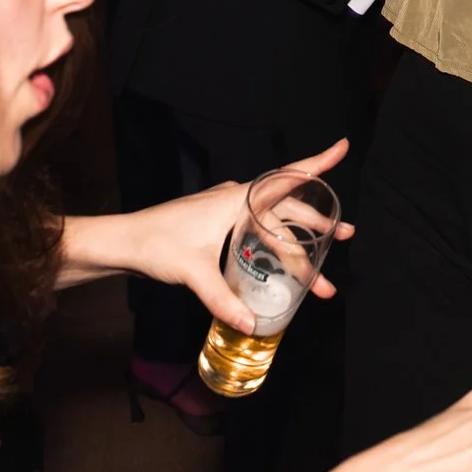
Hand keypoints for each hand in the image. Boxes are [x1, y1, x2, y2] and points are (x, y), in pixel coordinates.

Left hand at [120, 140, 354, 330]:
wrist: (125, 241)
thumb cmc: (156, 244)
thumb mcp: (193, 272)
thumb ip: (223, 300)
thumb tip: (251, 325)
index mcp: (235, 200)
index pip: (285, 177)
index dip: (317, 163)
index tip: (343, 147)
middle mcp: (235, 200)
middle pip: (286, 208)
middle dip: (317, 225)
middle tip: (347, 235)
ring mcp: (226, 211)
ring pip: (273, 223)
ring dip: (297, 244)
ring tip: (321, 267)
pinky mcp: (218, 225)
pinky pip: (257, 230)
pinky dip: (275, 246)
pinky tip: (281, 266)